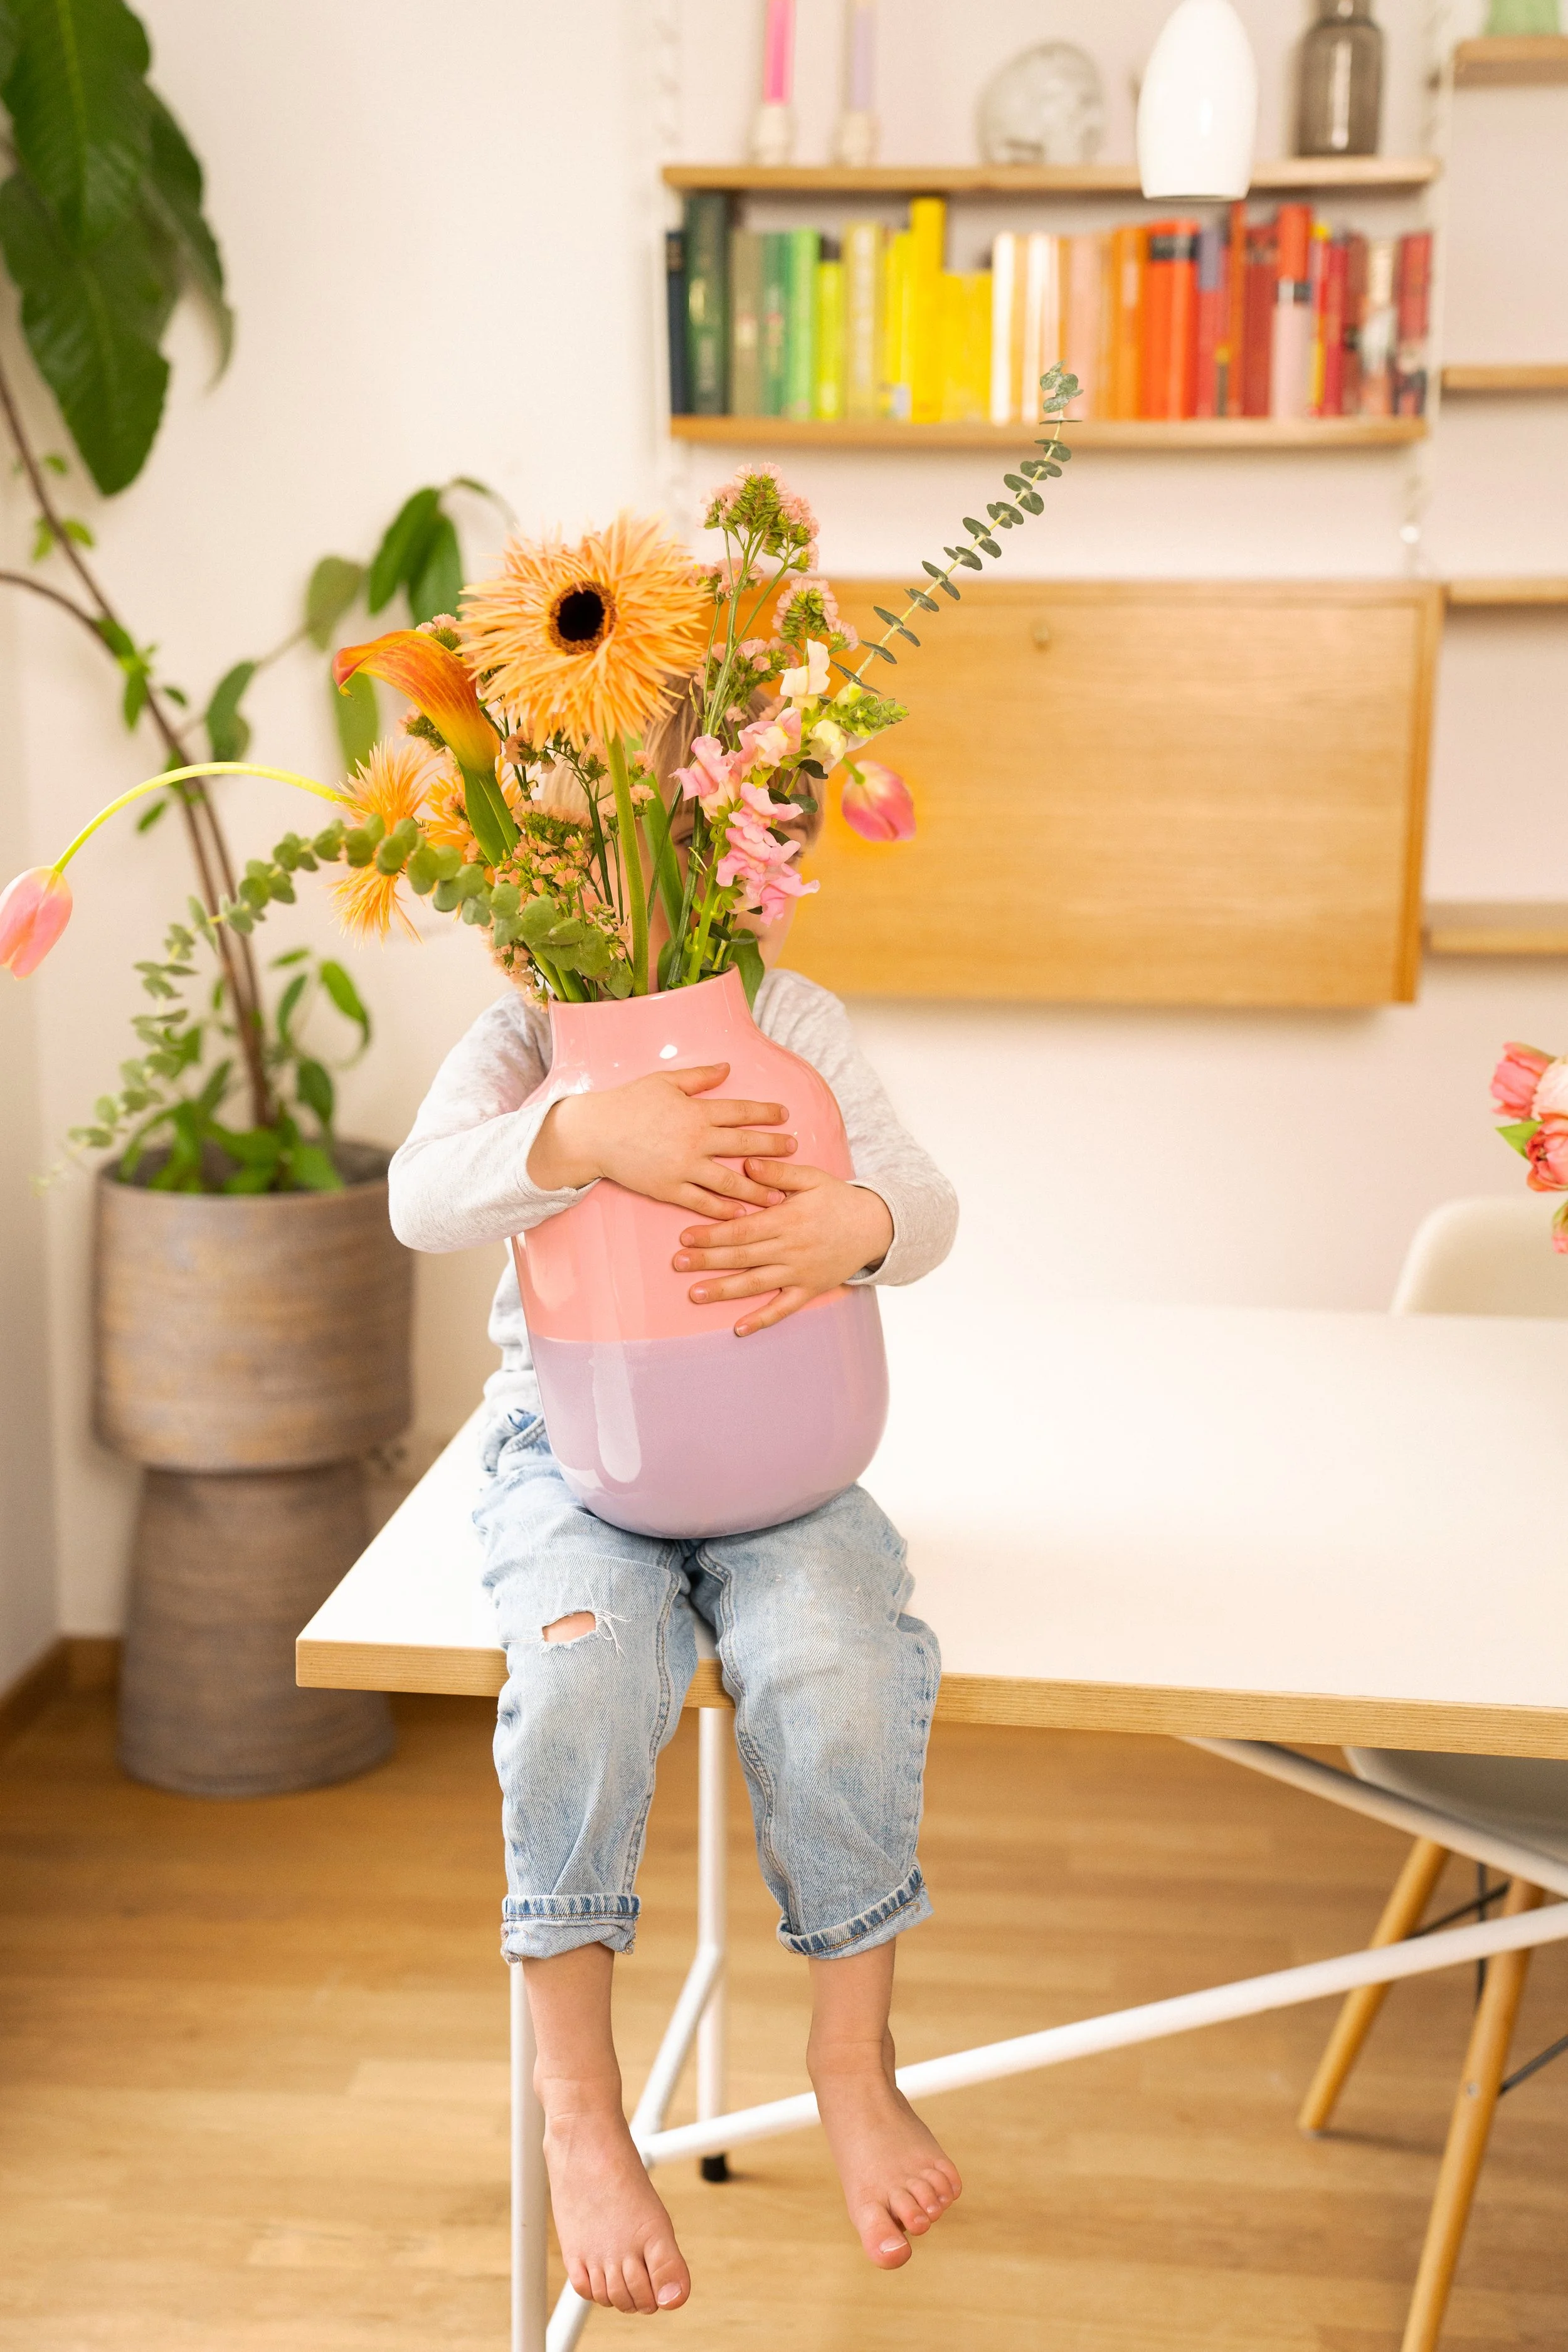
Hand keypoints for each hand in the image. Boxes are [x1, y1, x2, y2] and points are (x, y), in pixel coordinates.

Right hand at [527, 1063, 796, 1220]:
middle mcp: (695, 1140)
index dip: (766, 1113)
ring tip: (780, 1196)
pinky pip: (703, 1203)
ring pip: (730, 1181)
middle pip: (744, 1145)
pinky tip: (742, 1215)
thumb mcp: (664, 1081)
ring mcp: (683, 1168)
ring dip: (758, 1189)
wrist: (593, 1133)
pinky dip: (724, 1210)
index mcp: (696, 1111)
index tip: (785, 1116)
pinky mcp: (669, 1189)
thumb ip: (699, 1077)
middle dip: (773, 1148)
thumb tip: (727, 1068)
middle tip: (794, 1150)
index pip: (740, 1112)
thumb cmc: (627, 1103)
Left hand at [673, 1161, 893, 1335]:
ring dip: (723, 1290)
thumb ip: (778, 1172)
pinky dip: (761, 1320)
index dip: (712, 1234)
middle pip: (742, 1257)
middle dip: (707, 1261)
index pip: (742, 1229)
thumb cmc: (838, 1199)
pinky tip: (739, 1329)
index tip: (685, 1236)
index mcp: (787, 1219)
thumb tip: (746, 1164)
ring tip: (695, 1295)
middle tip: (677, 1263)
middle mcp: (790, 1249)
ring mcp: (799, 1272)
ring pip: (755, 1284)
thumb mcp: (811, 1178)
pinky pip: (783, 1309)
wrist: (875, 1226)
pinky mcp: (809, 1290)